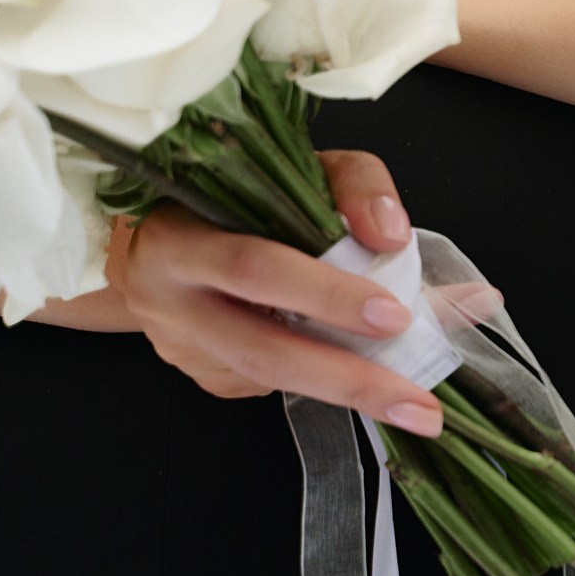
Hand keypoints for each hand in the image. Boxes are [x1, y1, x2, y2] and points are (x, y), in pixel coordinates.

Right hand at [108, 149, 445, 435]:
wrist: (157, 234)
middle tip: (417, 402)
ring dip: (346, 390)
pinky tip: (353, 368)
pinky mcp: (200, 373)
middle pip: (264, 350)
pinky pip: (268, 382)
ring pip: (271, 377)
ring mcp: (181, 346)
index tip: (392, 314)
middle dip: (348, 378)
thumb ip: (354, 188)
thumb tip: (395, 234)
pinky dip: (321, 378)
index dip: (325, 294)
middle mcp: (169, 301)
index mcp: (181, 238)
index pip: (254, 269)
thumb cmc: (236, 195)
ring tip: (409, 405)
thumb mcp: (294, 169)